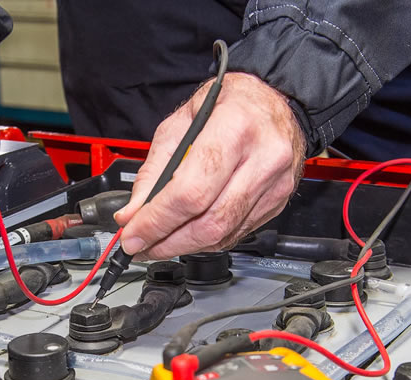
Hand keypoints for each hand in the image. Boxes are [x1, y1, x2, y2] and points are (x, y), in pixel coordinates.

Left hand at [114, 73, 305, 259]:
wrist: (275, 101)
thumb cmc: (230, 103)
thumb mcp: (181, 121)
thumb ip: (154, 169)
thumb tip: (134, 212)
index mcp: (235, 128)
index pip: (190, 192)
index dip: (157, 221)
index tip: (132, 235)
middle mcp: (263, 158)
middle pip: (209, 222)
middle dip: (167, 242)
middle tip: (140, 245)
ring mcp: (274, 183)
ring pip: (223, 234)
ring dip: (184, 246)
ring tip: (158, 243)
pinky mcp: (277, 201)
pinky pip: (236, 233)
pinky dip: (206, 240)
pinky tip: (188, 234)